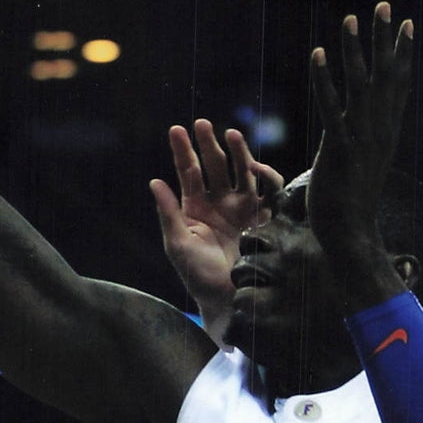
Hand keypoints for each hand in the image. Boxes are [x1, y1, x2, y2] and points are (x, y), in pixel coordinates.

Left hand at [151, 121, 282, 334]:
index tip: (176, 129)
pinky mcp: (264, 216)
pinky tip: (254, 168)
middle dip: (208, 144)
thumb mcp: (178, 244)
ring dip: (237, 151)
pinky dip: (264, 175)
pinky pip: (268, 189)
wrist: (228, 299)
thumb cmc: (197, 275)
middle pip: (214, 165)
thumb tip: (154, 181)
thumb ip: (167, 213)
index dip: (183, 151)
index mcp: (195, 208)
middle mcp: (219, 203)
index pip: (189, 172)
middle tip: (201, 123)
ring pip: (241, 171)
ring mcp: (242, 208)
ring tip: (230, 134)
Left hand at [307, 2, 413, 301]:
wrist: (350, 236)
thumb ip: (364, 144)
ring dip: (355, 49)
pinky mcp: (339, 149)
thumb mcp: (362, 166)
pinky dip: (325, 79)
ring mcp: (361, 138)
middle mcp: (379, 130)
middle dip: (385, 39)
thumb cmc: (350, 205)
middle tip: (385, 4)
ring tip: (352, 17)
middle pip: (385, 75)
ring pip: (360, 84)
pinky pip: (331, 106)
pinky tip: (320, 53)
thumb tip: (365, 135)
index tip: (406, 23)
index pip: (397, 83)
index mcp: (385, 132)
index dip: (402, 52)